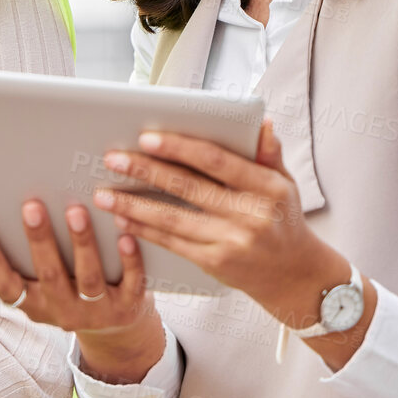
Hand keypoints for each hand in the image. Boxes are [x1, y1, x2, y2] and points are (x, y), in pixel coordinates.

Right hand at [0, 199, 165, 383]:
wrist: (117, 335)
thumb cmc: (66, 297)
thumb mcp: (35, 296)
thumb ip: (4, 282)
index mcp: (34, 305)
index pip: (5, 284)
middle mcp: (63, 311)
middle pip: (49, 275)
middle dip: (39, 241)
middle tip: (32, 206)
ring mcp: (98, 311)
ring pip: (89, 278)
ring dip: (81, 244)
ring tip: (76, 211)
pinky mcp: (129, 306)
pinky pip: (131, 284)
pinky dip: (129, 261)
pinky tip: (125, 235)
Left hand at [94, 120, 357, 332]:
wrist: (294, 276)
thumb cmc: (283, 220)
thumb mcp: (285, 184)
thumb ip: (269, 153)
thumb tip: (261, 122)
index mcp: (267, 187)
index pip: (216, 161)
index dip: (179, 148)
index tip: (146, 137)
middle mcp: (250, 214)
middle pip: (187, 187)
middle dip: (145, 170)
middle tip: (113, 158)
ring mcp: (232, 241)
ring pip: (173, 218)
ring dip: (133, 203)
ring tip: (103, 192)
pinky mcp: (216, 263)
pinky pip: (172, 242)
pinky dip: (144, 229)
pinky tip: (122, 217)